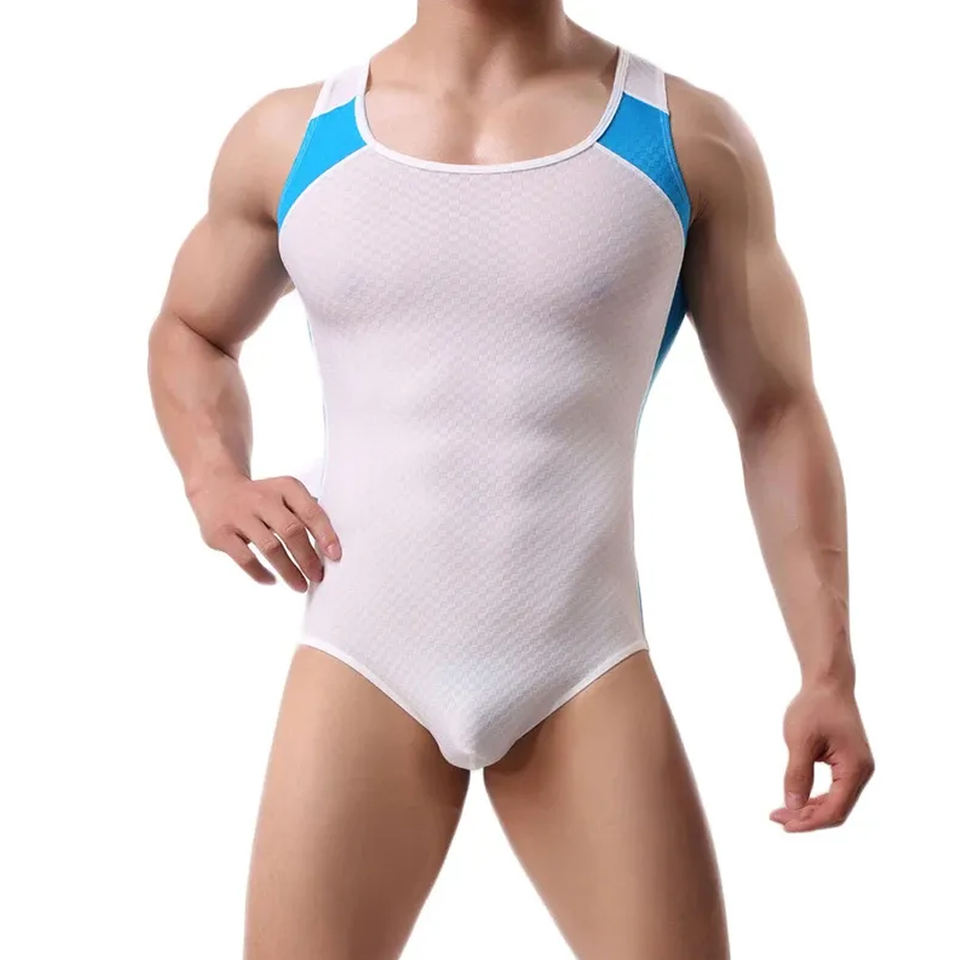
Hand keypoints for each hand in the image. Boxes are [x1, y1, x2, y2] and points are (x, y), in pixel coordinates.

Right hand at [188, 473, 339, 591]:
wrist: (215, 490)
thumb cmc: (260, 498)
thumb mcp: (284, 494)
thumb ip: (305, 512)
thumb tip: (328, 545)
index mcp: (284, 488)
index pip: (310, 511)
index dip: (325, 535)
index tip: (335, 556)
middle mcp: (262, 499)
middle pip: (291, 531)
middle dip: (308, 558)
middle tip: (317, 576)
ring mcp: (239, 516)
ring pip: (270, 548)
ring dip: (289, 571)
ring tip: (300, 585)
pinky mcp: (221, 534)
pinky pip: (245, 559)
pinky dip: (261, 573)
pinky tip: (272, 580)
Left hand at [770, 680, 873, 831]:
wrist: (827, 683)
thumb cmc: (814, 707)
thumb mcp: (800, 741)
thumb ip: (798, 775)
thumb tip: (792, 807)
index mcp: (855, 768)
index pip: (835, 810)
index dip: (810, 822)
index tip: (784, 825)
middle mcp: (862, 772)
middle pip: (837, 810)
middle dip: (807, 818)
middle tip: (776, 818)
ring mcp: (857, 768)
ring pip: (836, 802)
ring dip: (810, 809)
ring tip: (781, 812)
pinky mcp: (849, 763)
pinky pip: (835, 790)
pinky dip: (815, 797)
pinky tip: (796, 799)